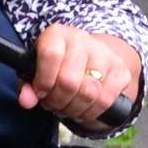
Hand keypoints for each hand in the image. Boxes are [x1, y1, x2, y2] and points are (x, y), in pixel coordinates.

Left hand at [17, 24, 140, 126]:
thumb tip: (26, 100)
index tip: (41, 92)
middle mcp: (82, 40)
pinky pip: (105, 101)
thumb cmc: (56, 66)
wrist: (89, 57)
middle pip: (69, 81)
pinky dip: (90, 112)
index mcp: (57, 34)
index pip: (51, 56)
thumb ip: (27, 86)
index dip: (43, 81)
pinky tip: (82, 109)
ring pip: (89, 93)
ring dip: (73, 109)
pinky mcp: (120, 70)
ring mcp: (105, 54)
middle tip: (52, 103)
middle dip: (57, 100)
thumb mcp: (36, 71)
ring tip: (66, 107)